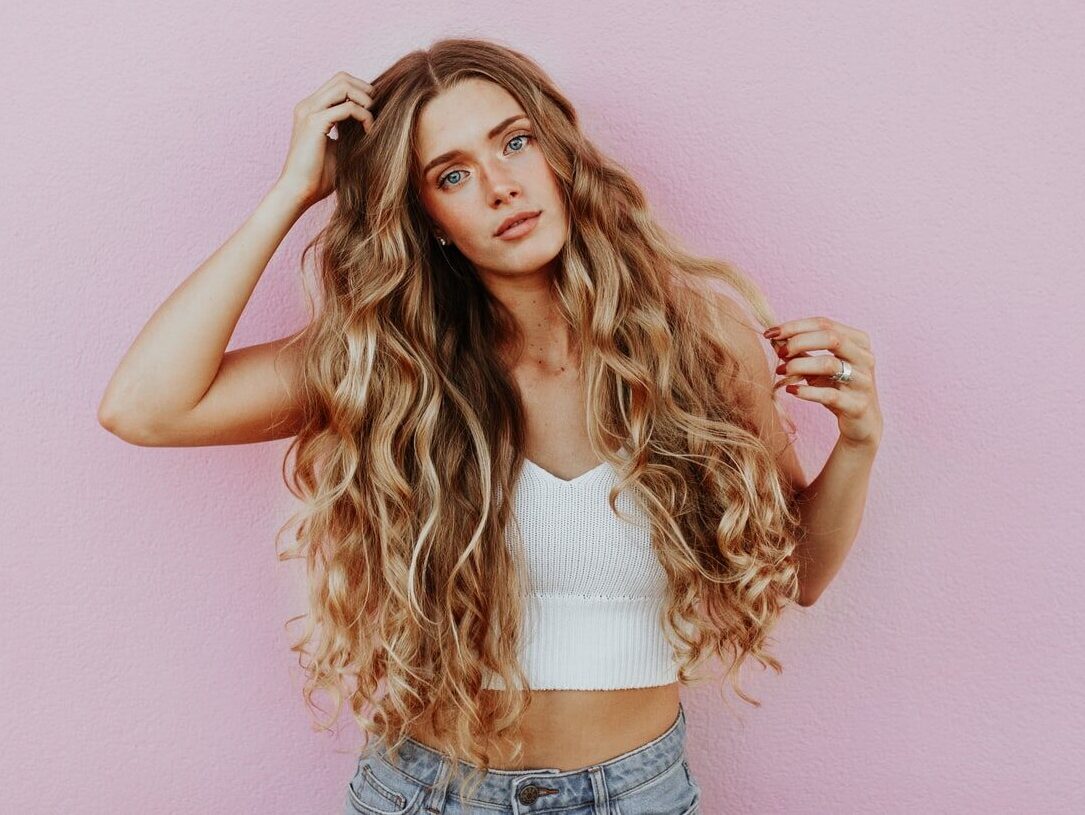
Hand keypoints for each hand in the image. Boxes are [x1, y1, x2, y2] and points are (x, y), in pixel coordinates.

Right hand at [274, 71, 375, 209]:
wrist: (298, 191)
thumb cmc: (318, 176)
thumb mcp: (338, 148)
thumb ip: (348, 131)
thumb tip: (371, 123)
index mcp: (310, 109)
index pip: (338, 84)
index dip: (360, 91)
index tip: (373, 112)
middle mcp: (308, 106)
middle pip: (342, 78)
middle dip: (365, 91)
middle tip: (376, 112)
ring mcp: (309, 112)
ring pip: (343, 86)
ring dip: (364, 100)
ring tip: (372, 120)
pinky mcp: (315, 123)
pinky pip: (347, 107)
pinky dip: (363, 116)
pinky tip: (368, 132)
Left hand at [764, 317, 882, 449]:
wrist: (862, 423)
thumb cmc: (837, 388)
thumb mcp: (817, 368)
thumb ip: (799, 352)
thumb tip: (774, 338)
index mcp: (858, 341)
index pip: (824, 323)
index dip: (795, 326)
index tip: (770, 333)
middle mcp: (864, 358)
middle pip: (831, 338)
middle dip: (799, 342)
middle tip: (780, 353)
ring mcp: (863, 381)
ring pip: (830, 365)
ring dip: (799, 366)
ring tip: (781, 371)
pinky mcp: (857, 405)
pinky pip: (830, 395)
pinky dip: (807, 391)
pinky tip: (791, 390)